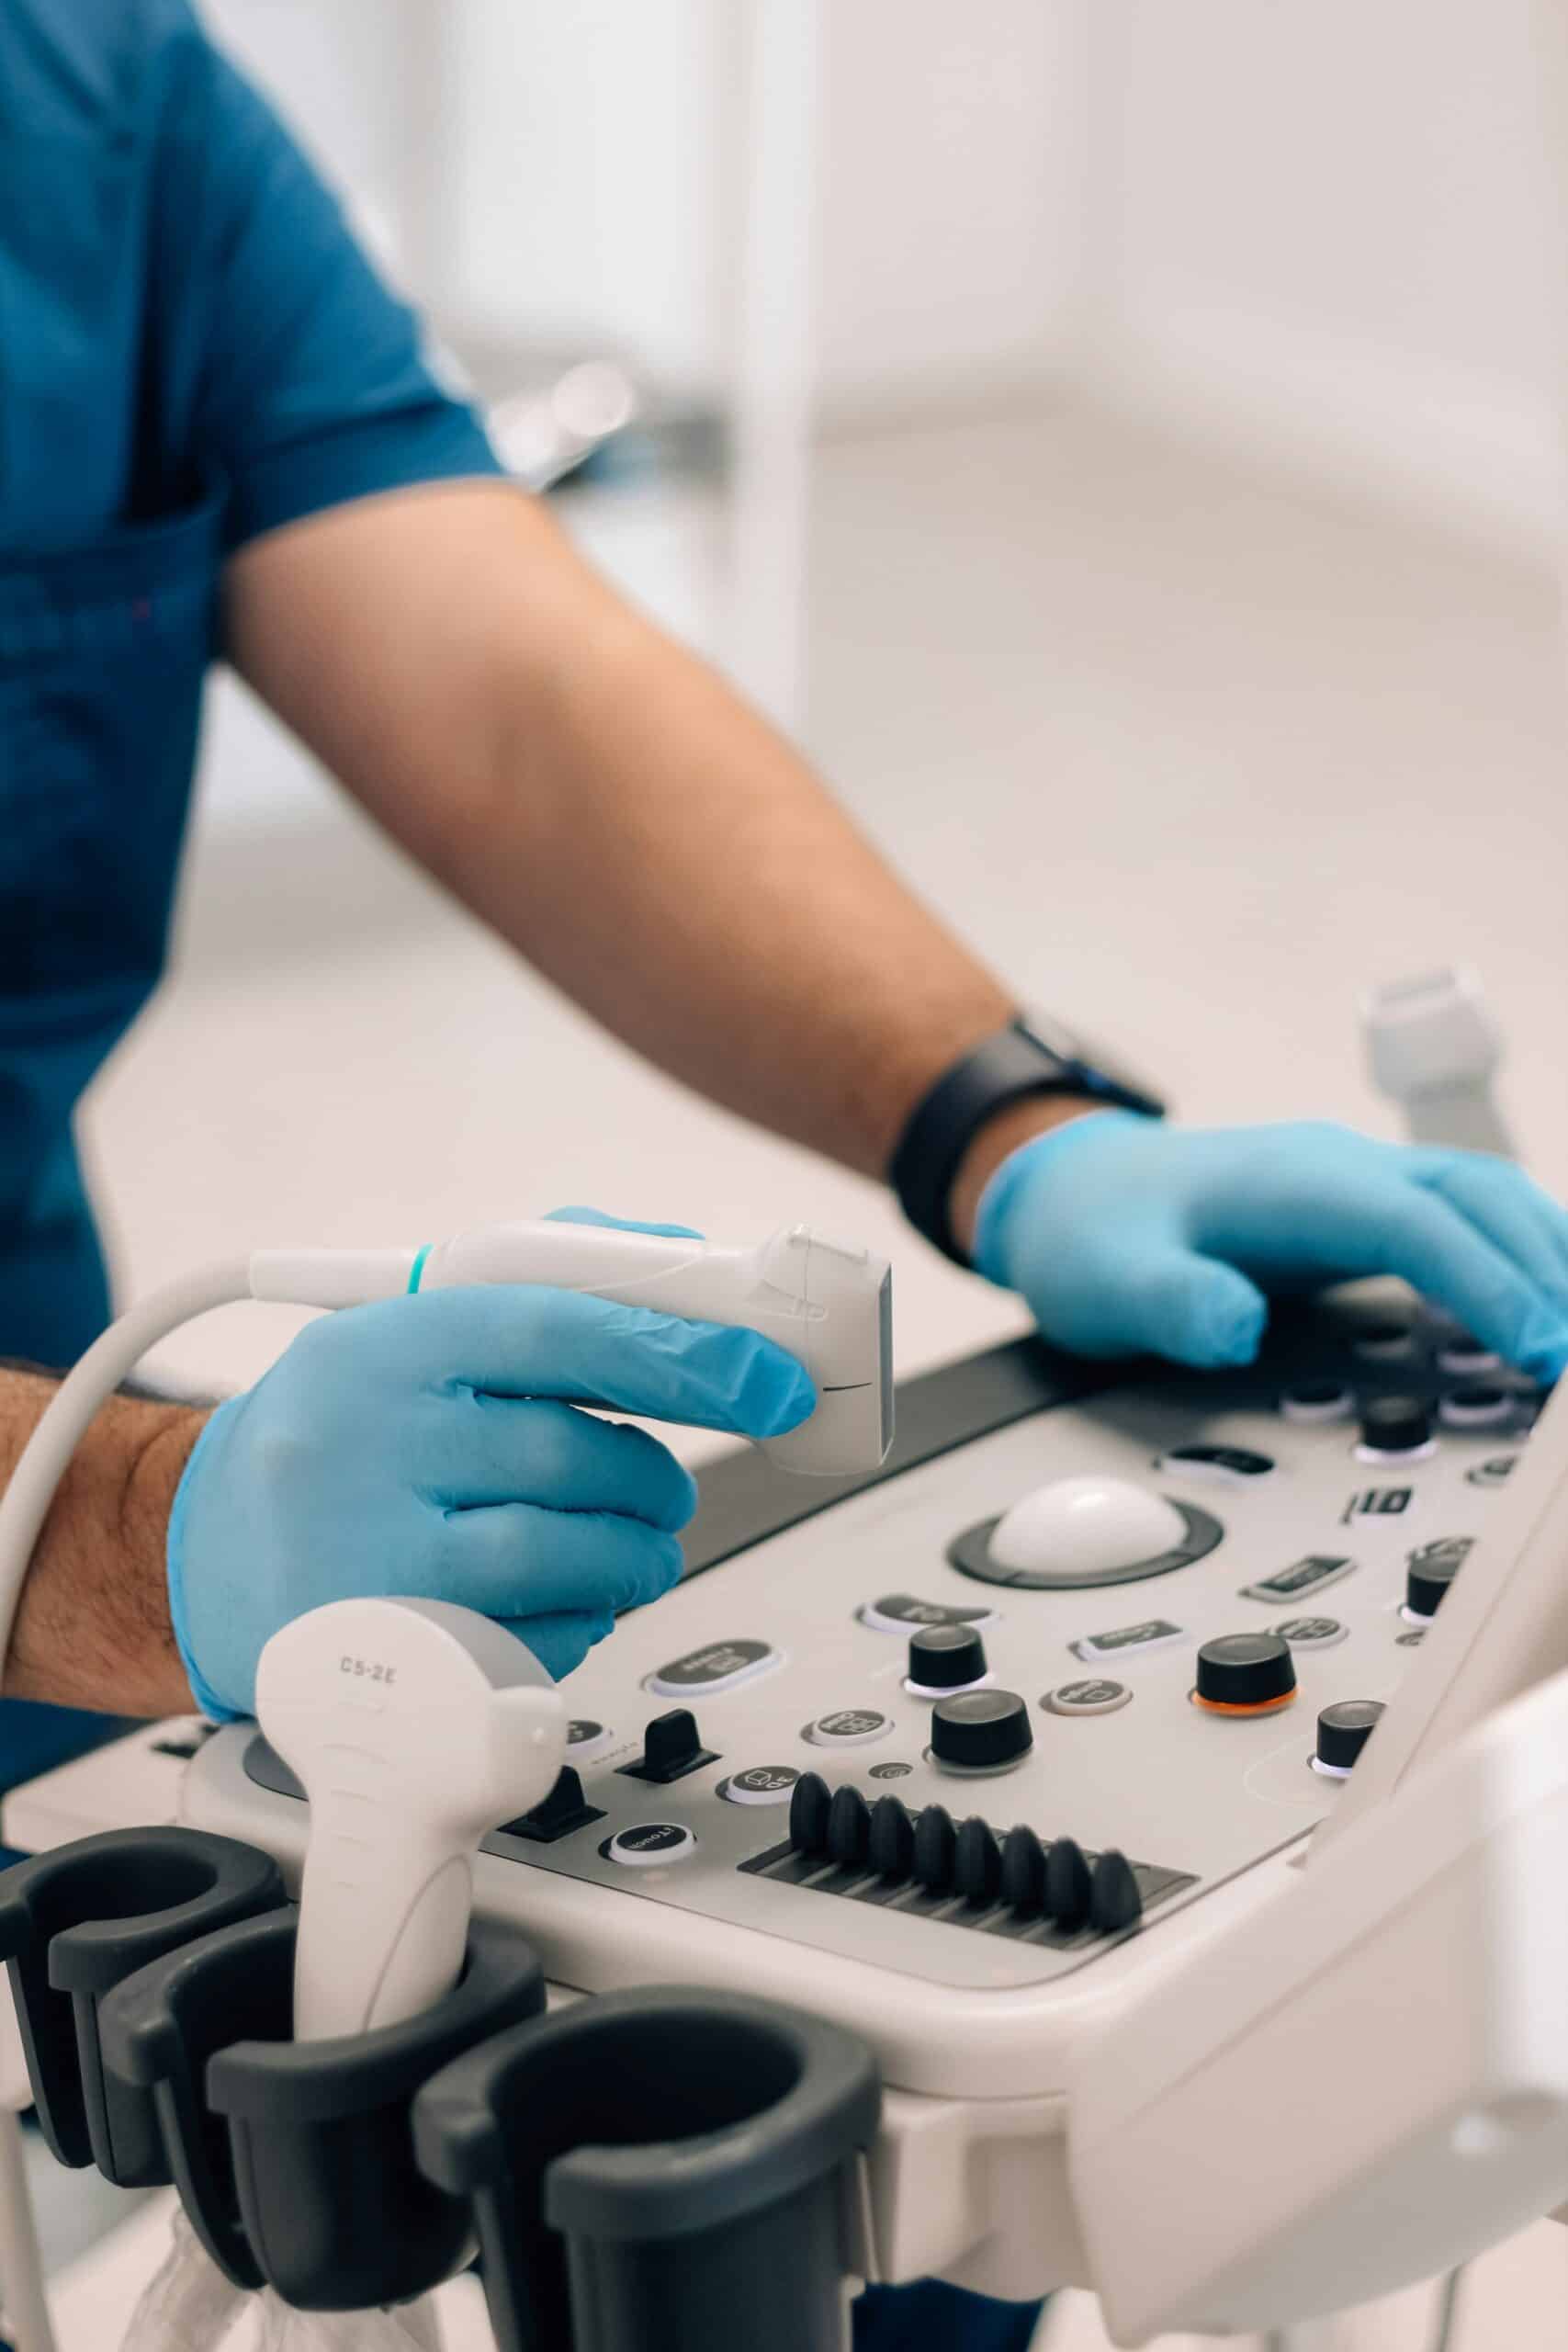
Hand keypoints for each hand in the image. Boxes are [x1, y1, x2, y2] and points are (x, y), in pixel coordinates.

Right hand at [167, 1209, 813, 1718]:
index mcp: (376, 1348)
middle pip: (576, 1456)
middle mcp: (360, 1451)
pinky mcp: (389, 1668)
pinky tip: (553, 1601)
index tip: (765, 1377)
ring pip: (570, 1556)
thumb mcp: (409, 1336)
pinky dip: (582, 1622)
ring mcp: (367, 1566)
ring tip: (624, 1546)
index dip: (681, 1352)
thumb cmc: (337, 1437)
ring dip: (635, 1554)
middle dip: (654, 1477)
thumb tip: (695, 1274)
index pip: (555, 1330)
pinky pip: (541, 1645)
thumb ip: (548, 1295)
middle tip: (661, 1487)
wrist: (203, 1554)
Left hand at [973, 1112, 1567, 1380]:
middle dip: (1547, 1268)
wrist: (1071, 1188)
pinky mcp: (1367, 1211)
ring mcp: (1360, 1184)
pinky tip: (1551, 1307)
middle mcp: (1340, 1168)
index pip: (1415, 1223)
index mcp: (1290, 1181)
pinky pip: (1467, 1221)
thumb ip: (1168, 1301)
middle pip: (1478, 1196)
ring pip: (1487, 1199)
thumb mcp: (1105, 1279)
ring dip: (1547, 1258)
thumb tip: (1235, 1325)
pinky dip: (1522, 1256)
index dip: (1485, 1283)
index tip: (1536, 1348)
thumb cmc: (1092, 1234)